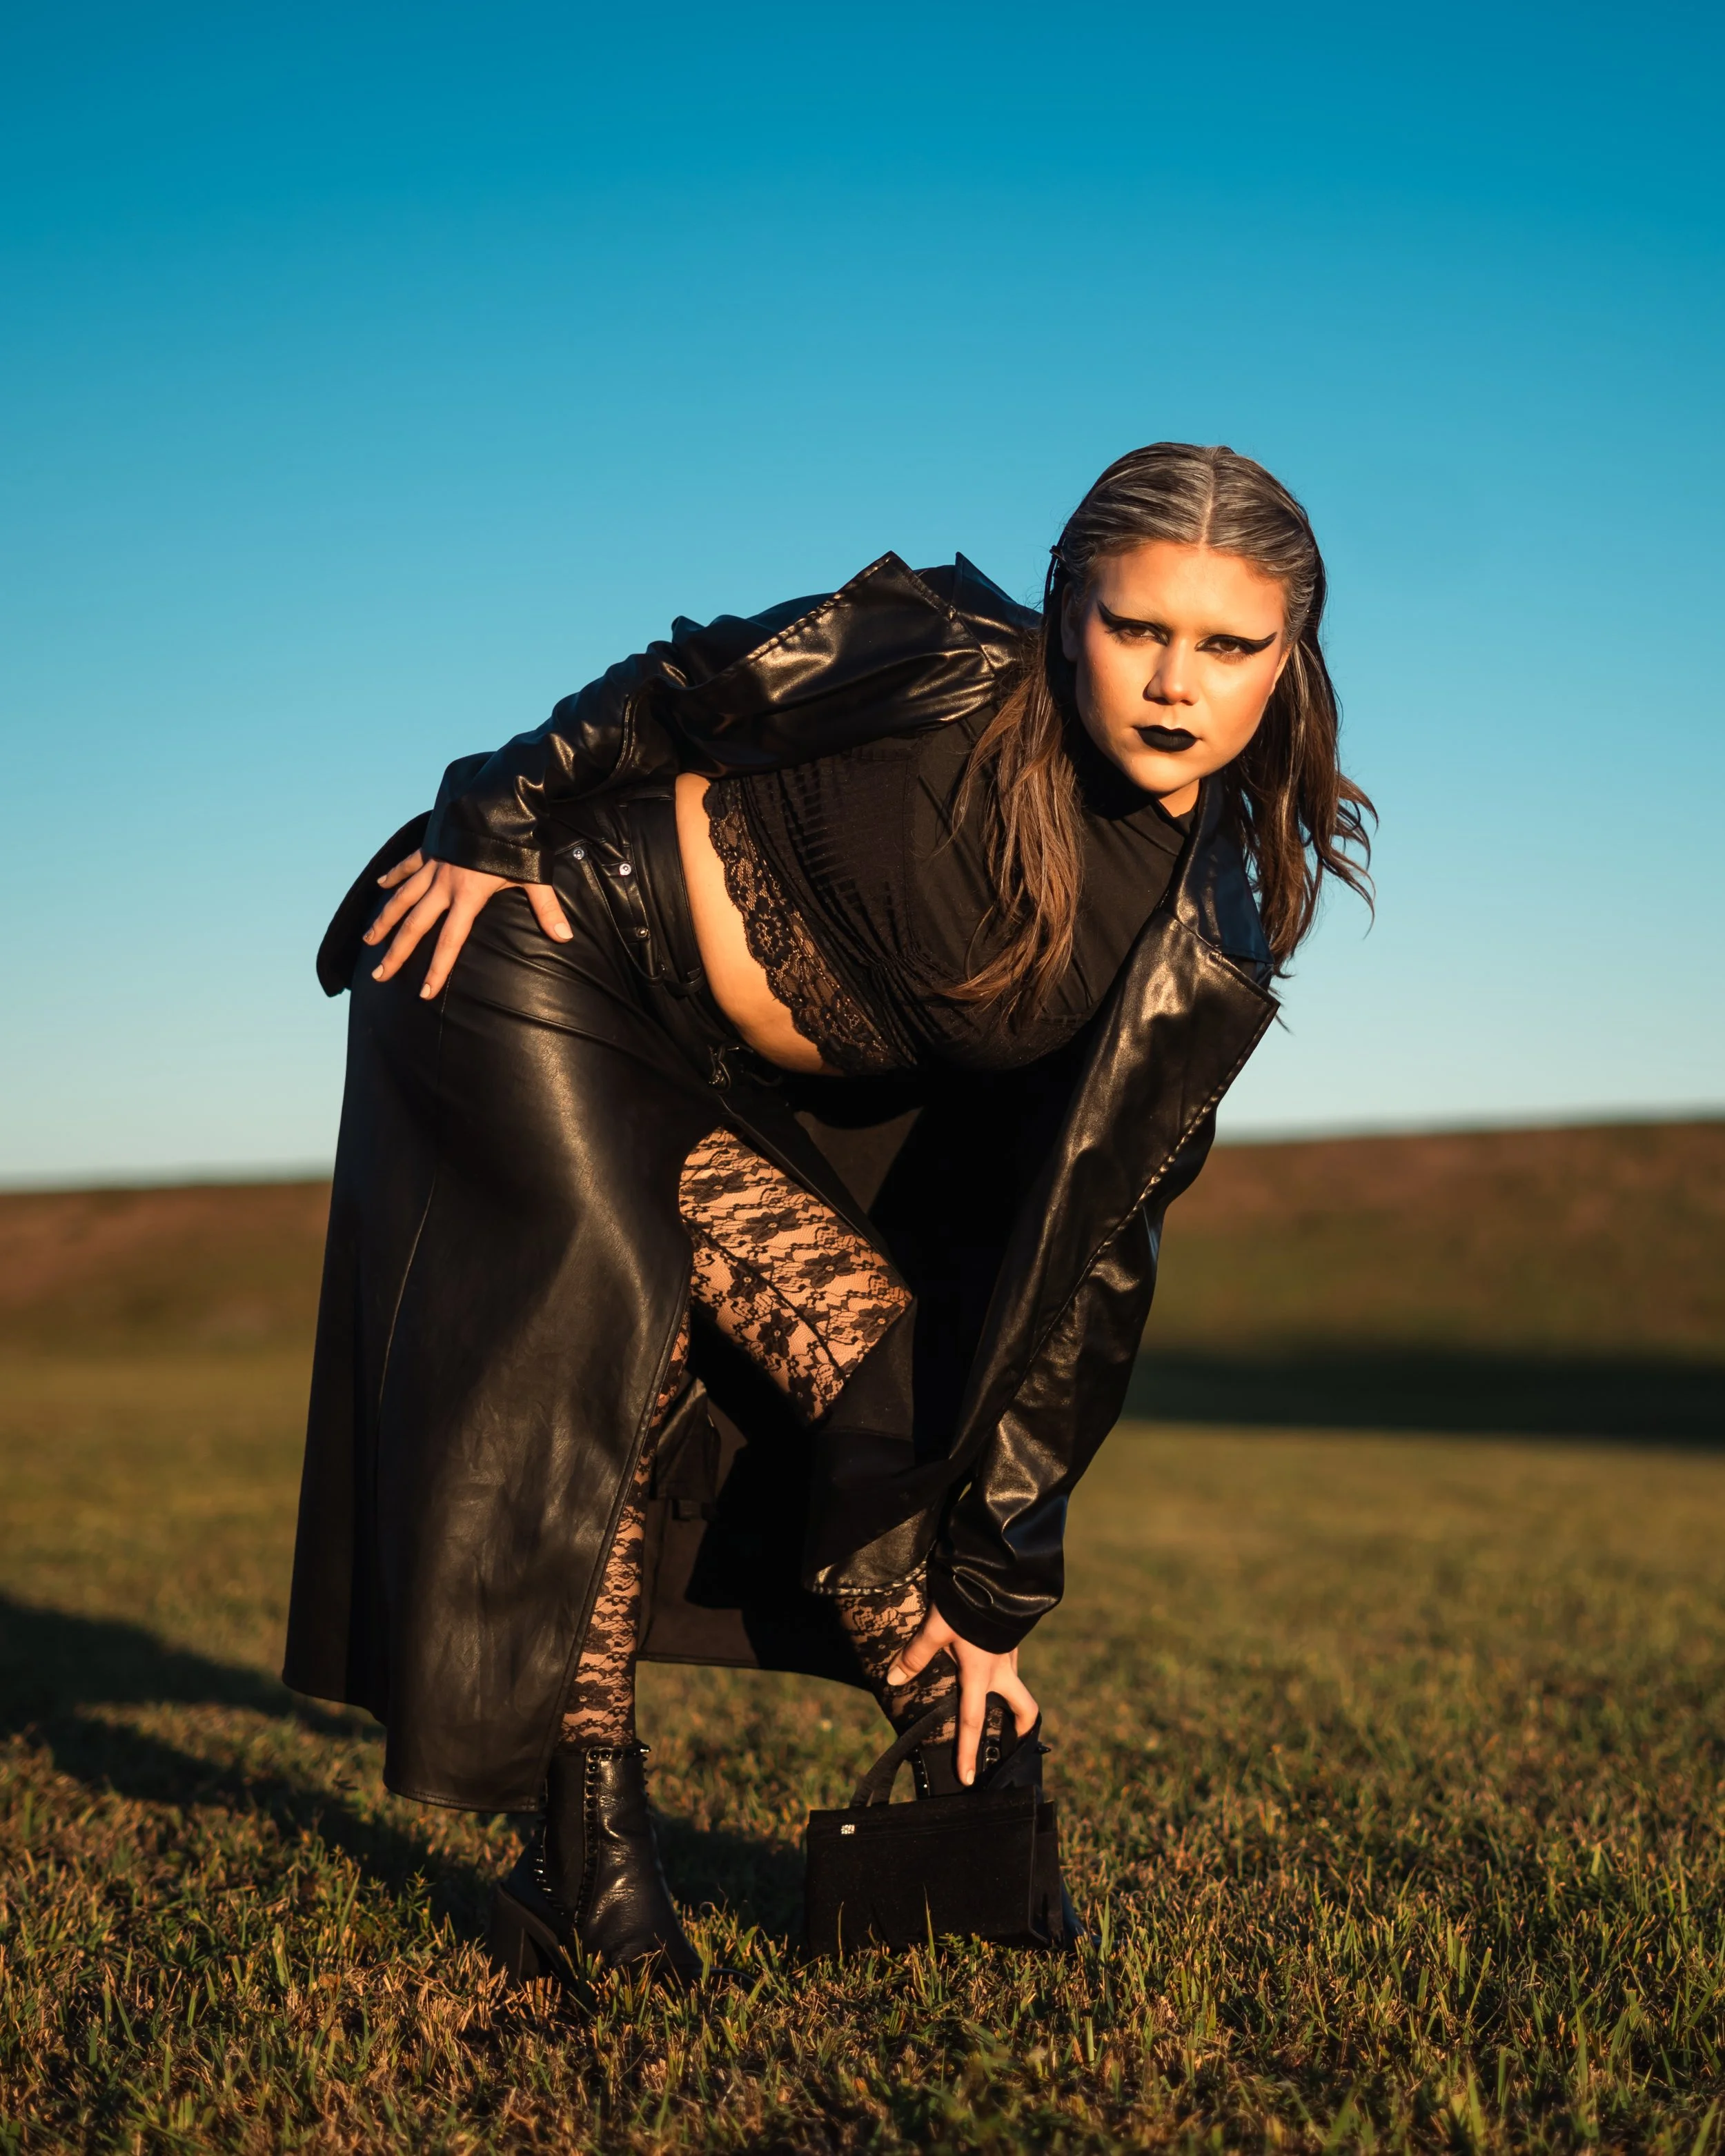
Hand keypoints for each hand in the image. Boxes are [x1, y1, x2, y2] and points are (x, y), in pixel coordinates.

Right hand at [362, 850, 571, 998]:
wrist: (498, 798)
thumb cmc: (519, 840)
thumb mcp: (534, 876)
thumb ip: (546, 908)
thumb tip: (565, 937)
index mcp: (467, 896)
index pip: (450, 941)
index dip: (437, 969)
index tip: (424, 993)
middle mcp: (444, 884)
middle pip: (415, 925)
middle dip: (396, 952)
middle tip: (379, 976)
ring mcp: (434, 865)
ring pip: (402, 897)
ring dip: (384, 920)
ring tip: (368, 941)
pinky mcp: (432, 847)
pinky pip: (407, 865)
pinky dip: (393, 875)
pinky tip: (379, 886)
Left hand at [886, 1606, 1037, 1786]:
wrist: (995, 1572)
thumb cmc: (965, 1602)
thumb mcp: (935, 1628)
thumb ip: (914, 1655)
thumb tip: (893, 1679)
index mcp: (981, 1675)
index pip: (973, 1722)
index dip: (968, 1753)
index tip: (968, 1779)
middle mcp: (1002, 1669)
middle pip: (1023, 1709)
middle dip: (1019, 1729)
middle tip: (1009, 1742)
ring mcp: (1011, 1652)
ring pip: (1017, 1683)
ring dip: (1010, 1697)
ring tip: (993, 1702)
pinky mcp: (1012, 1635)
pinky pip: (1011, 1663)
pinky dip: (1003, 1672)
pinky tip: (987, 1661)